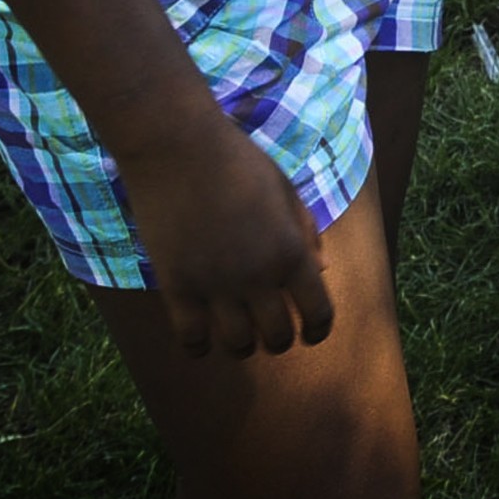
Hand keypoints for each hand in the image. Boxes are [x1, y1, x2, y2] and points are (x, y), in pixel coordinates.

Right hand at [113, 109, 334, 358]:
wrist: (180, 150)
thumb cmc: (240, 164)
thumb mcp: (287, 192)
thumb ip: (305, 234)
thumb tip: (321, 271)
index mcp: (292, 250)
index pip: (318, 312)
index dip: (320, 330)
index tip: (313, 334)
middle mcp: (258, 275)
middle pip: (276, 337)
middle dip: (280, 340)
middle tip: (273, 332)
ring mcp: (215, 285)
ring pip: (236, 346)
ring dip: (243, 346)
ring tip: (241, 335)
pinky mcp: (176, 288)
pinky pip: (191, 339)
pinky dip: (200, 348)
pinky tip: (203, 339)